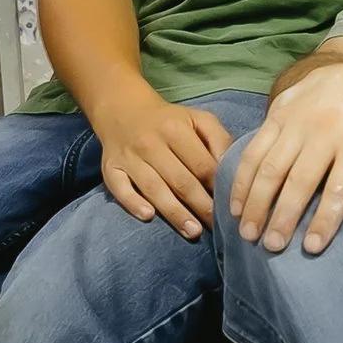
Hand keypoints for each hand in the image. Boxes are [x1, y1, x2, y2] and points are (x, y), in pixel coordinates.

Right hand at [92, 94, 233, 238]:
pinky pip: (120, 188)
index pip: (201, 164)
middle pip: (180, 180)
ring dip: (174, 212)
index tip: (230, 205)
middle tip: (216, 226)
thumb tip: (232, 168)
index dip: (217, 186)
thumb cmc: (170, 121)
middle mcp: (151, 144)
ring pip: (153, 188)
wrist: (123, 110)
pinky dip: (133, 203)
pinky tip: (148, 216)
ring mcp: (129, 157)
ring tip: (192, 231)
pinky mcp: (110, 168)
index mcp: (176, 130)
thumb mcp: (199, 120)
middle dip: (200, 205)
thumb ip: (219, 140)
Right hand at [226, 59, 342, 254]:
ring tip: (248, 233)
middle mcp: (325, 131)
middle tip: (273, 247)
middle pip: (300, 180)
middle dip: (284, 216)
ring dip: (257, 203)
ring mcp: (295, 123)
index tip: (312, 247)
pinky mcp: (273, 117)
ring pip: (271, 167)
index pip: (339, 187)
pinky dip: (241, 181)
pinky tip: (235, 206)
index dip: (326, 218)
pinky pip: (252, 152)